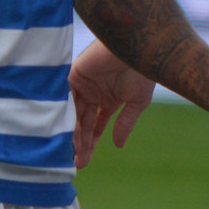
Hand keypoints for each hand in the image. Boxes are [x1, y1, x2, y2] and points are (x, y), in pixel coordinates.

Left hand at [70, 40, 155, 167]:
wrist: (138, 46)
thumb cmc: (142, 70)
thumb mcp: (136, 102)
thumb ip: (125, 123)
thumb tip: (118, 146)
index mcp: (107, 99)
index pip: (95, 126)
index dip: (90, 143)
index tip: (84, 162)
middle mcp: (93, 93)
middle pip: (81, 123)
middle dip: (80, 143)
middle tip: (76, 163)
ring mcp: (83, 84)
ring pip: (73, 113)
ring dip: (72, 133)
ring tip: (73, 152)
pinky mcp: (74, 74)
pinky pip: (66, 97)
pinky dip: (66, 114)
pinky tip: (67, 131)